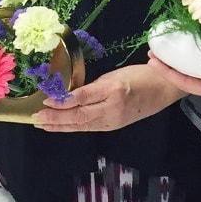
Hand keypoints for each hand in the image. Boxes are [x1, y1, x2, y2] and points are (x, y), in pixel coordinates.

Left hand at [34, 64, 184, 132]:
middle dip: (56, 118)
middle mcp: (112, 108)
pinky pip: (89, 127)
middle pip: (79, 116)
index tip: (46, 100)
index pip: (83, 98)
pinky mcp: (113, 126)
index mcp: (114, 90)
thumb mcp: (117, 74)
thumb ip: (95, 85)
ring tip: (42, 125)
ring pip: (82, 125)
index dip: (63, 101)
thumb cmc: (141, 75)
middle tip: (37, 117)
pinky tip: (61, 126)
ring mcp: (113, 120)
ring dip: (60, 126)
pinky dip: (73, 127)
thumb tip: (73, 92)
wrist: (164, 89)